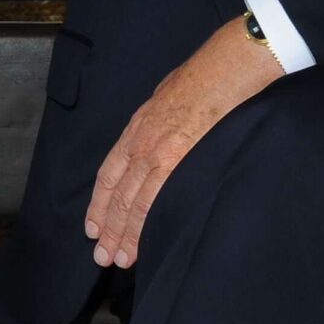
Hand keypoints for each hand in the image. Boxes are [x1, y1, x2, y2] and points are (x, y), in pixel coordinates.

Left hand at [84, 17, 283, 267]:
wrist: (228, 64)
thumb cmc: (207, 75)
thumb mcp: (170, 94)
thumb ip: (162, 119)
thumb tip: (166, 131)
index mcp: (139, 126)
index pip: (110, 172)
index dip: (100, 202)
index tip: (94, 225)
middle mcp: (141, 140)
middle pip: (116, 192)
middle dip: (107, 226)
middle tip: (101, 255)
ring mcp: (157, 151)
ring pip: (131, 201)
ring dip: (122, 232)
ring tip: (118, 259)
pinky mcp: (177, 159)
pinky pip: (153, 199)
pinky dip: (143, 225)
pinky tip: (140, 243)